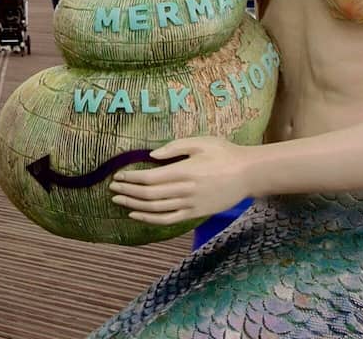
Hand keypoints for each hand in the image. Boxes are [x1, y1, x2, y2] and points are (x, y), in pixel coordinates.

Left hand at [109, 137, 256, 224]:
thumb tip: (152, 155)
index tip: (118, 176)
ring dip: (133, 206)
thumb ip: (174, 147)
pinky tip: (136, 215)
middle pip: (148, 195)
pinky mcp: (195, 213)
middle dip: (127, 191)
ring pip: (155, 209)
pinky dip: (149, 219)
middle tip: (112, 188)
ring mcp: (190, 205)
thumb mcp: (201, 142)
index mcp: (185, 171)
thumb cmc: (225, 153)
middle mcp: (185, 190)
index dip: (131, 179)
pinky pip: (168, 220)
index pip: (149, 178)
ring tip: (118, 200)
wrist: (249, 174)